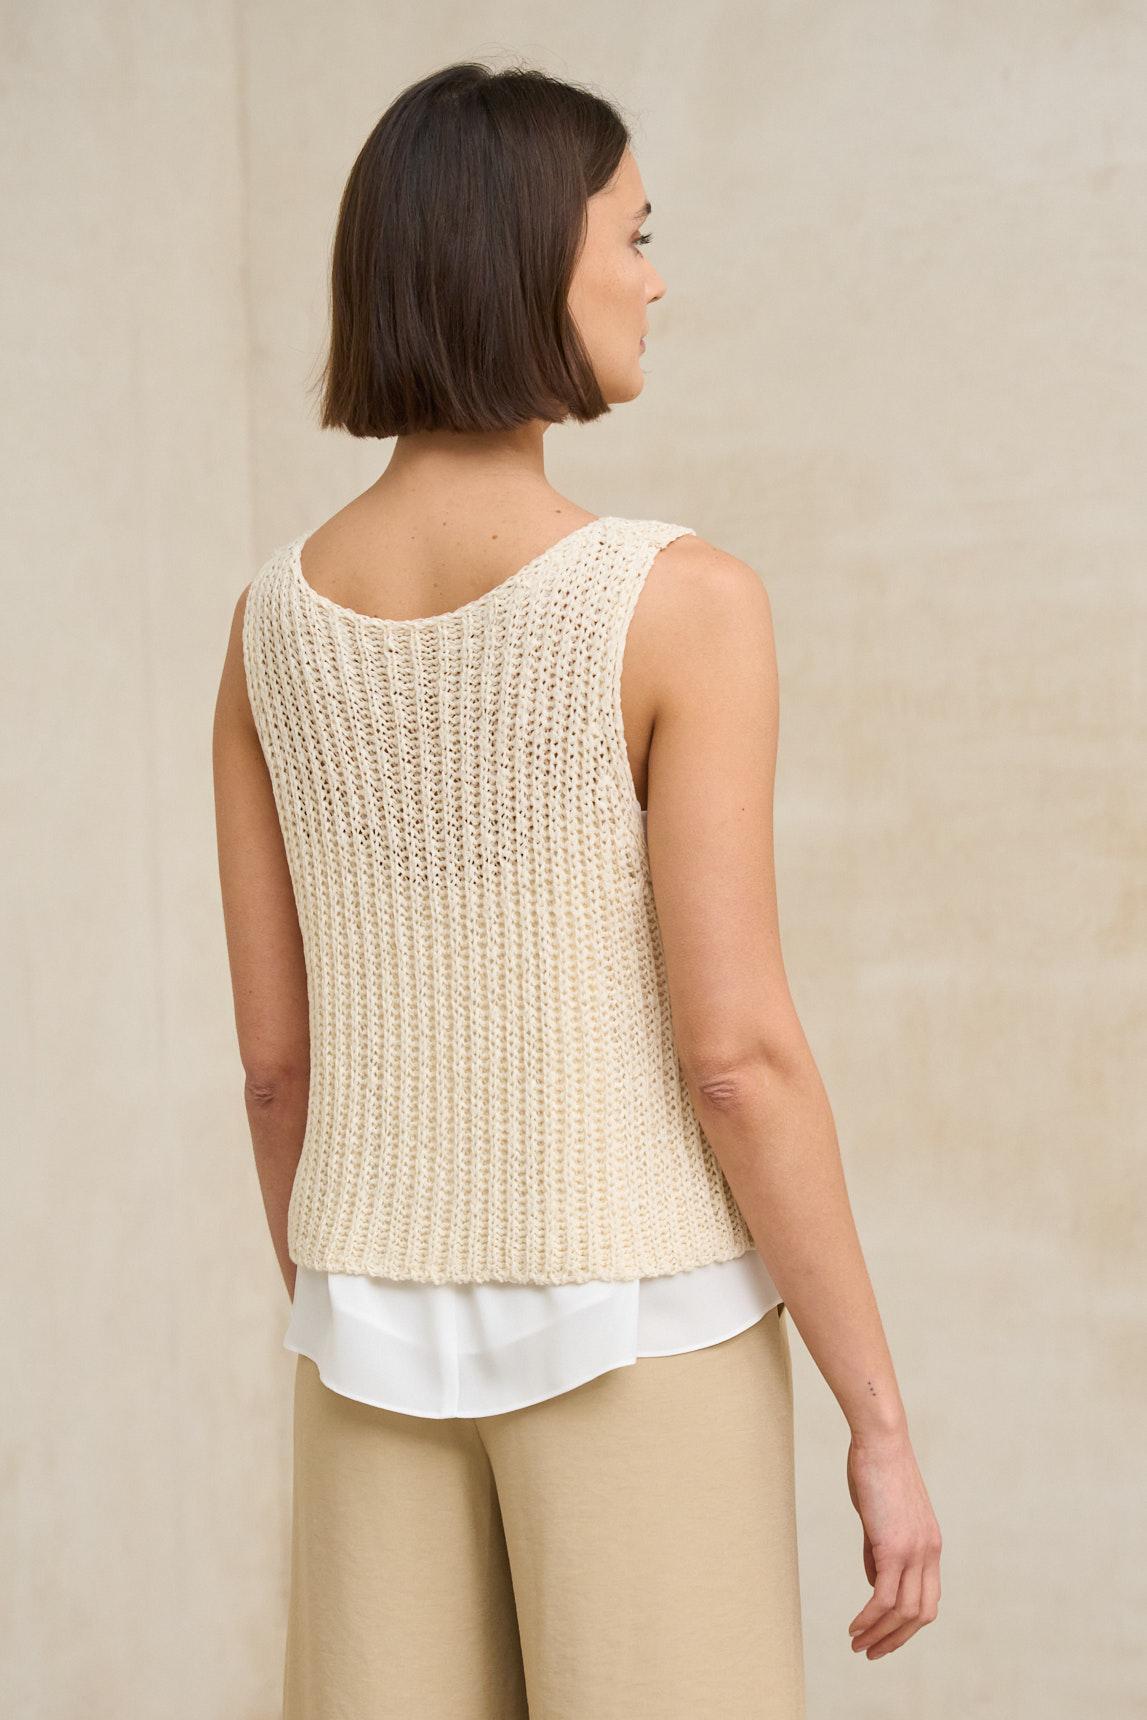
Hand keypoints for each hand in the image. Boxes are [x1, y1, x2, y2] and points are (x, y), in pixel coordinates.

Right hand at [845, 1429, 941, 1658]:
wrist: (880, 1440)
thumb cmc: (876, 1470)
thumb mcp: (882, 1517)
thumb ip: (880, 1551)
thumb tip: (875, 1583)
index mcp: (930, 1546)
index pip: (927, 1600)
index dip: (907, 1625)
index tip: (884, 1636)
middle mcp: (929, 1553)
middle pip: (920, 1615)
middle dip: (896, 1640)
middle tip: (871, 1652)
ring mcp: (914, 1551)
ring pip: (902, 1612)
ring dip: (879, 1634)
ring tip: (857, 1645)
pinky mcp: (894, 1547)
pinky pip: (883, 1597)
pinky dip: (869, 1617)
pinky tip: (855, 1626)